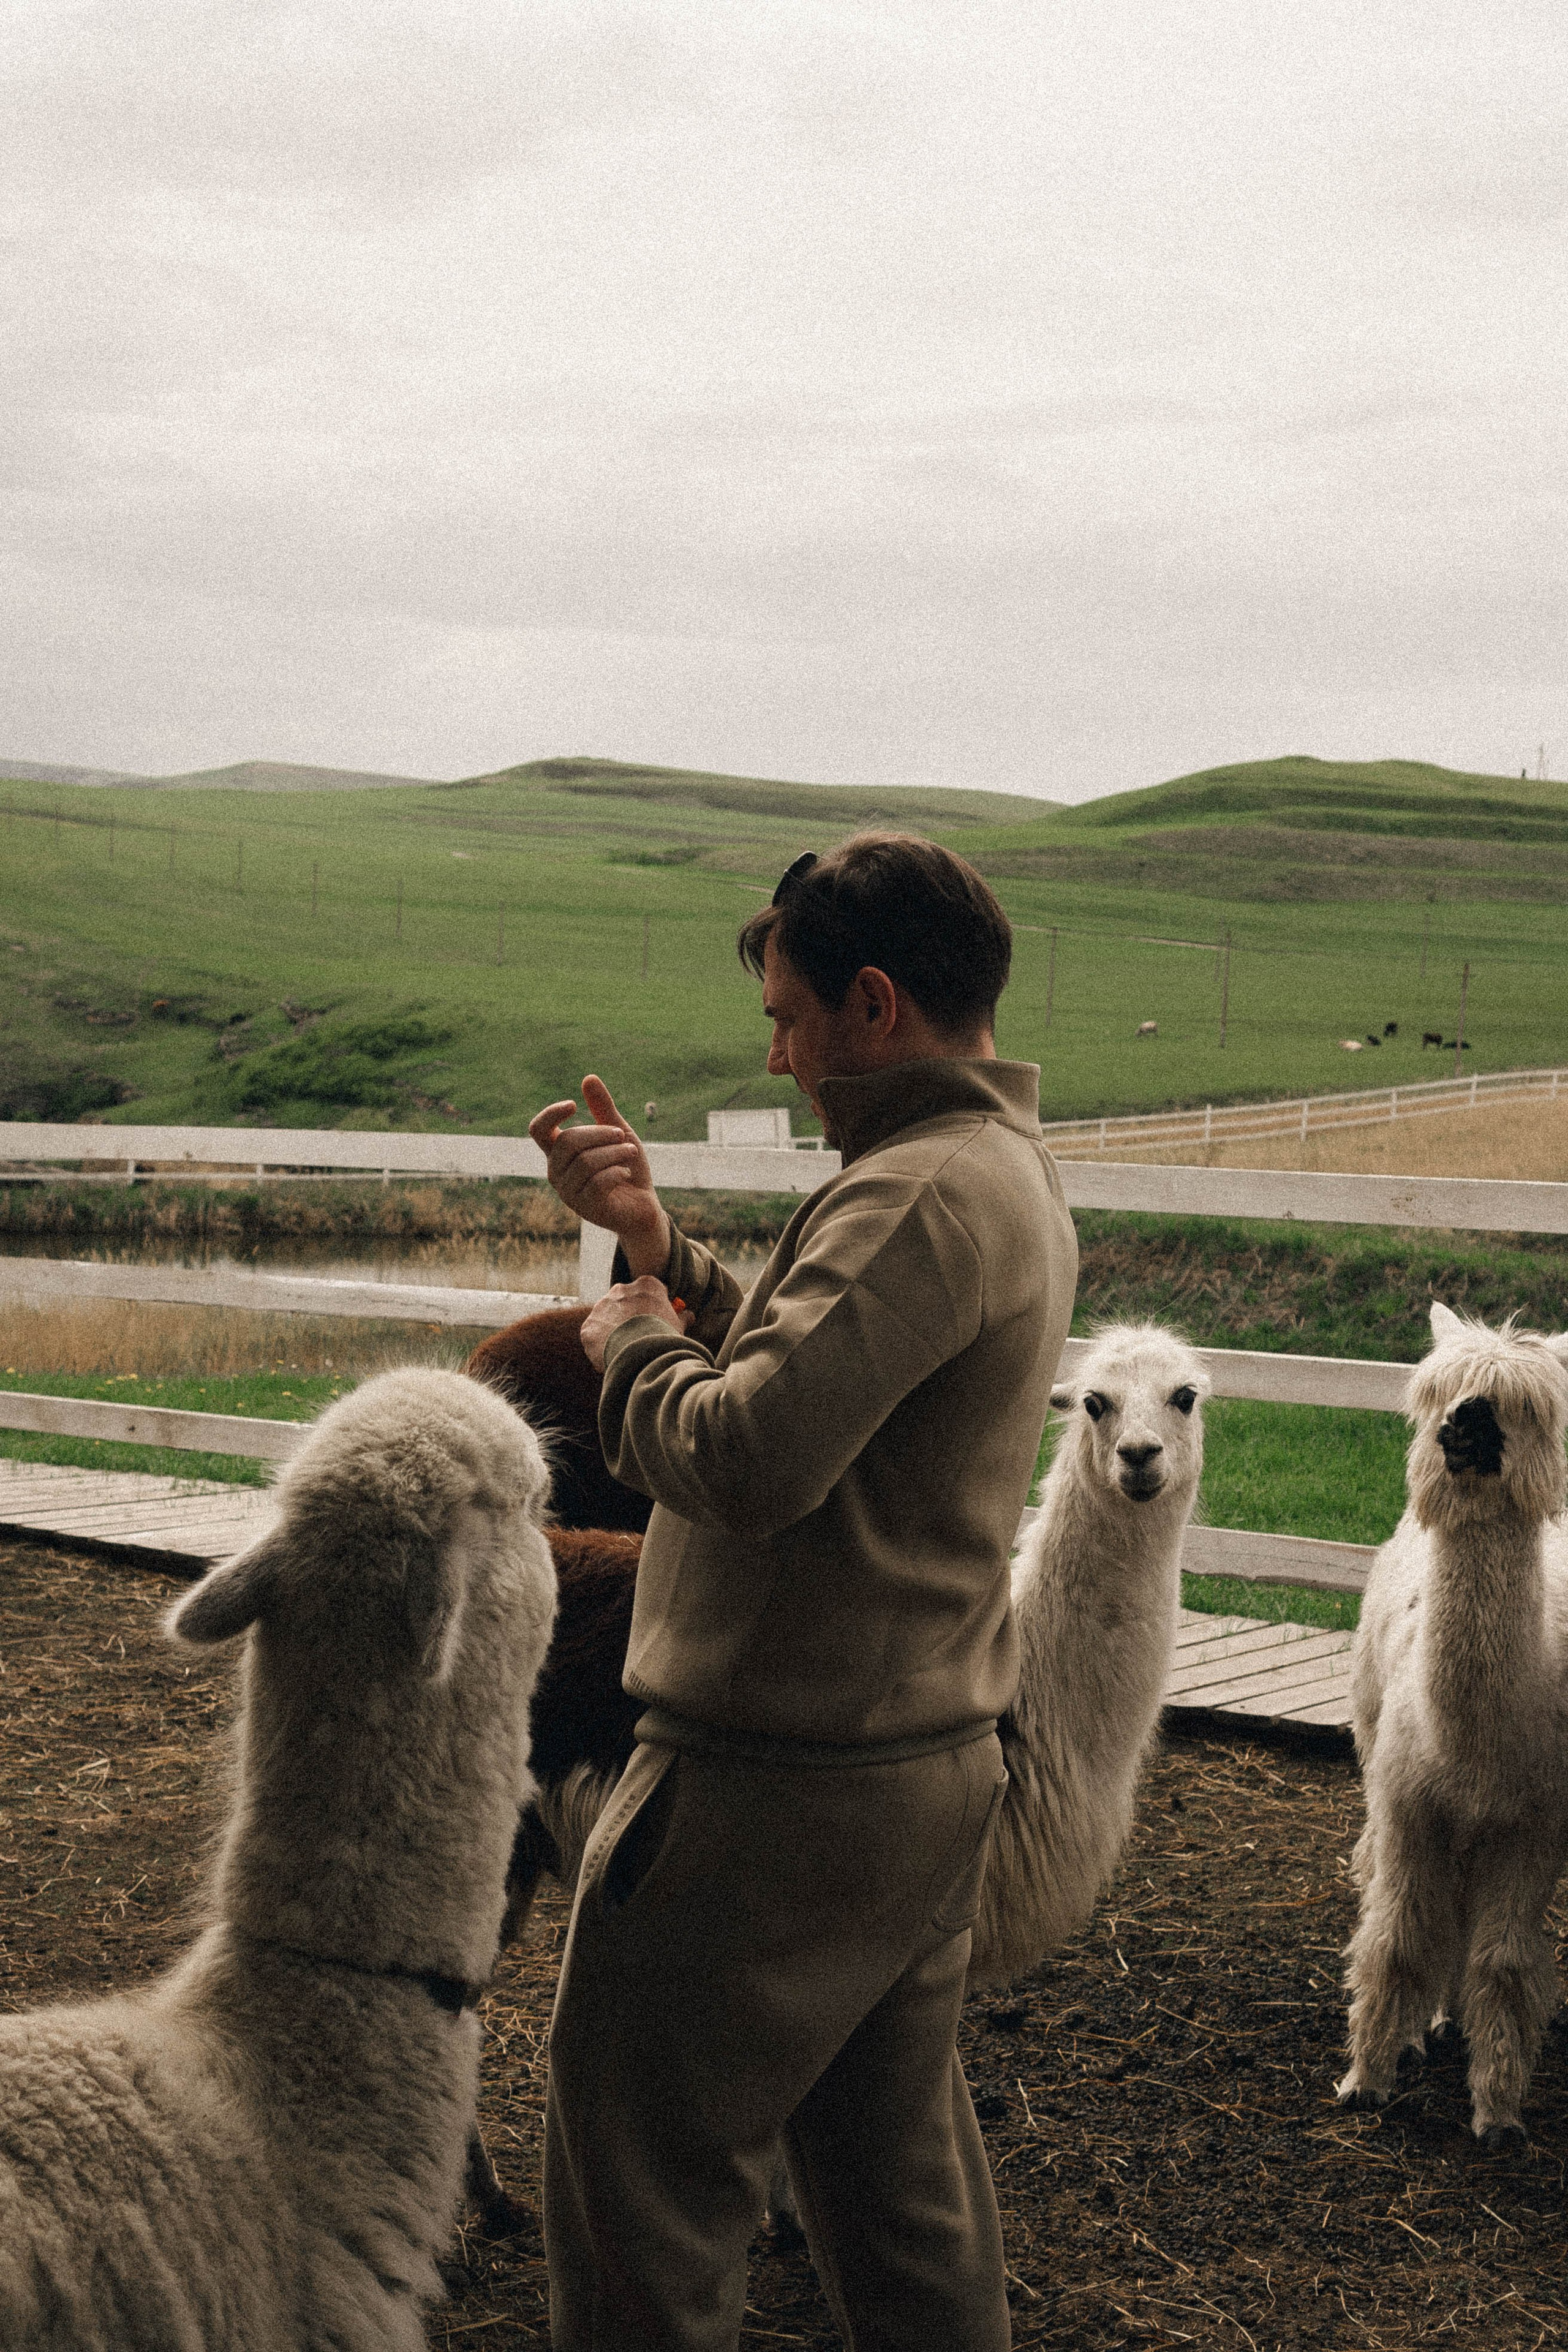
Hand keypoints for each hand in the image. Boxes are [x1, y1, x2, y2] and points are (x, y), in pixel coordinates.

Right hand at [529, 1074, 670, 1275]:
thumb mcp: (618, 1133)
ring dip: (615, 1152)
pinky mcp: (585, 1208)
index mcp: (560, 1153)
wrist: (643, 1207)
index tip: (573, 1104)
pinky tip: (626, 1172)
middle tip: (623, 1135)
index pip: (539, 1130)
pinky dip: (617, 1172)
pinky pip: (597, 1183)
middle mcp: (557, 1172)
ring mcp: (568, 1193)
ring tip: (632, 1153)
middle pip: (568, 1141)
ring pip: (585, 1162)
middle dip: (600, 1133)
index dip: (550, 1114)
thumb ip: (603, 1109)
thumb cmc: (627, 1167)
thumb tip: (588, 1078)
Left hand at [580, 1278, 693, 1371]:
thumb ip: (682, 1317)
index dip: (650, 1307)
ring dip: (612, 1331)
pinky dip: (600, 1346)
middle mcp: (620, 1289)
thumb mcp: (677, 1326)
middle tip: (637, 1337)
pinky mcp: (588, 1326)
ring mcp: (601, 1307)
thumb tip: (690, 1315)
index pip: (647, 1291)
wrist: (641, 1353)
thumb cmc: (664, 1336)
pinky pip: (593, 1335)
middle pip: (623, 1303)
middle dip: (628, 1317)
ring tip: (624, 1350)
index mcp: (646, 1285)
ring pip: (606, 1319)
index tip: (653, 1320)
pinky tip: (611, 1358)